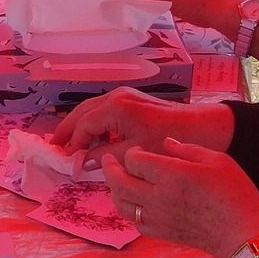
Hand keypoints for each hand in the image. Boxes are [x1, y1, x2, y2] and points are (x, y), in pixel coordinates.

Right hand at [51, 86, 231, 162]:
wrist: (204, 127)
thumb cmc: (168, 140)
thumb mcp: (135, 153)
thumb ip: (105, 156)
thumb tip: (83, 162)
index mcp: (115, 107)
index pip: (83, 125)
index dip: (72, 143)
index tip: (65, 160)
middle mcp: (117, 96)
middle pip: (82, 112)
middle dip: (68, 129)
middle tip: (54, 146)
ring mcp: (125, 95)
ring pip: (92, 109)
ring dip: (81, 126)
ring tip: (71, 144)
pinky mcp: (133, 101)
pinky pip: (105, 110)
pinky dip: (95, 123)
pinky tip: (96, 140)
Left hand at [103, 138, 258, 257]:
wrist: (242, 232)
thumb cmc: (234, 193)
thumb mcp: (217, 159)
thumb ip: (187, 149)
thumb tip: (166, 143)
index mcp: (172, 174)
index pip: (135, 160)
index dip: (133, 153)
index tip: (138, 151)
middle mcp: (159, 196)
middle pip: (119, 182)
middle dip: (110, 168)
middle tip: (109, 160)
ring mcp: (157, 218)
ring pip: (121, 204)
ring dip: (114, 190)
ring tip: (117, 180)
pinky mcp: (161, 233)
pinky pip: (134, 221)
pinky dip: (128, 209)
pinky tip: (133, 202)